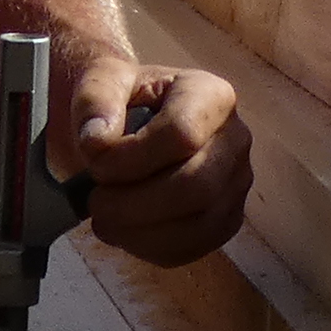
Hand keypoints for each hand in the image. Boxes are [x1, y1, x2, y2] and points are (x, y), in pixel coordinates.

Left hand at [50, 49, 248, 266]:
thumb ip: (95, 100)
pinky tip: (125, 231)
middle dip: (134, 204)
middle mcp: (236, 139)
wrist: (129, 127)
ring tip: (105, 218)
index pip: (181, 134)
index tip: (94, 162)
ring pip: (198, 225)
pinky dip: (150, 249)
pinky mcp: (226, 220)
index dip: (130, 158)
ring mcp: (236, 183)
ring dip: (138, 231)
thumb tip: (98, 141)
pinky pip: (194, 248)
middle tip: (96, 202)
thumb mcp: (101, 81)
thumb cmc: (122, 103)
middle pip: (196, 187)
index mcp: (212, 95)